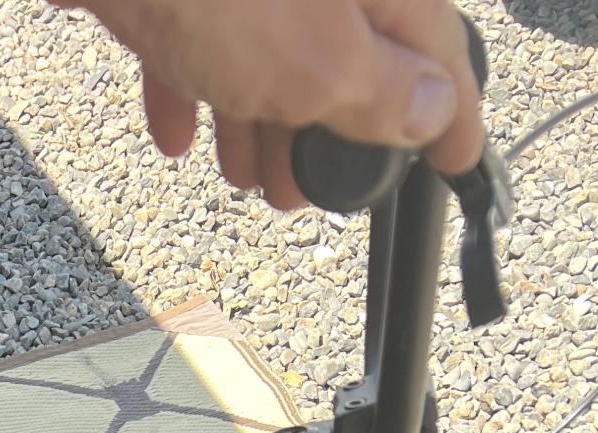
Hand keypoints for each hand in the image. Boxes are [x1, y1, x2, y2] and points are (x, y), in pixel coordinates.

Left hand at [53, 0, 484, 207]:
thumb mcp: (321, 64)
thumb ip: (381, 91)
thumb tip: (430, 111)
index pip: (438, 45)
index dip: (452, 112)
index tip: (456, 161)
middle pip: (346, 50)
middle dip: (328, 130)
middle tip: (313, 188)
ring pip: (270, 49)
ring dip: (260, 121)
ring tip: (247, 176)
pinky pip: (200, 38)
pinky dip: (195, 89)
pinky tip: (181, 135)